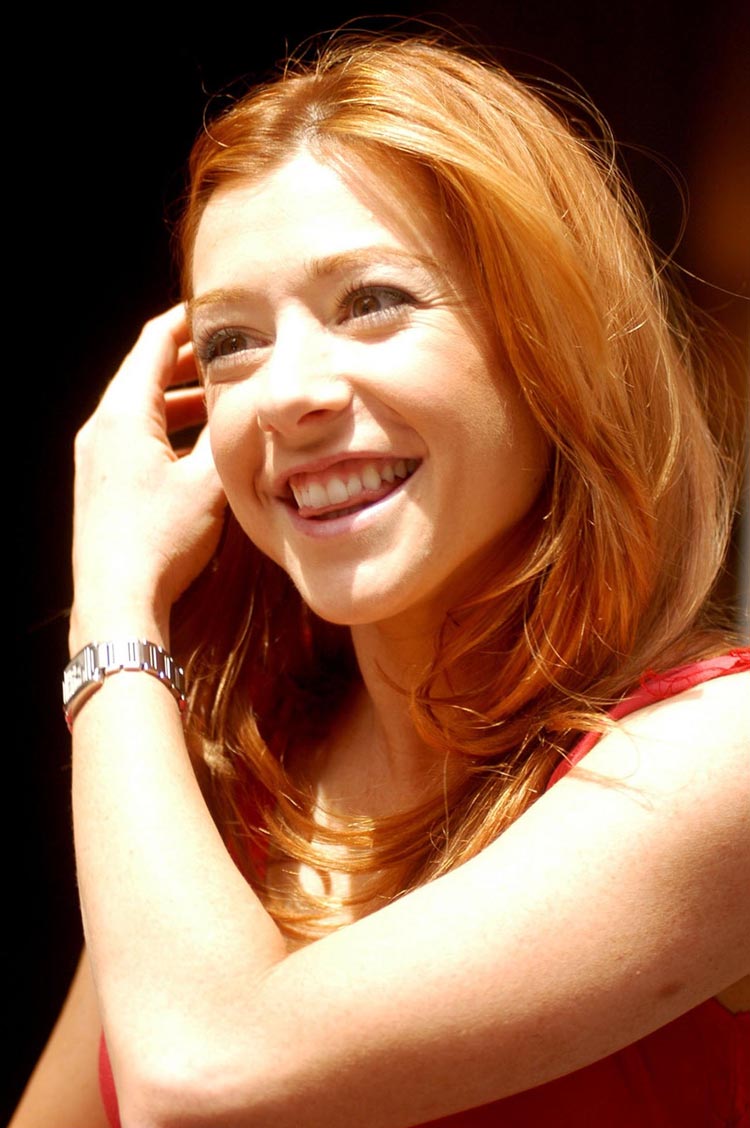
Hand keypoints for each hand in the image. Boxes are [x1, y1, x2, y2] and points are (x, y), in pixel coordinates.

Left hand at [70, 305, 226, 649]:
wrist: (117, 600)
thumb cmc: (160, 540)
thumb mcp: (210, 484)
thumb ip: (234, 438)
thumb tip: (261, 409)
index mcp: (124, 414)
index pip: (155, 342)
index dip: (189, 321)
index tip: (221, 312)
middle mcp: (102, 428)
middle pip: (146, 373)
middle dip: (191, 361)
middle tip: (232, 355)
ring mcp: (97, 458)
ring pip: (143, 409)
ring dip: (182, 400)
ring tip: (222, 401)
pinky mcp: (101, 485)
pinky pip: (136, 439)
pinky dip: (169, 430)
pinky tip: (199, 451)